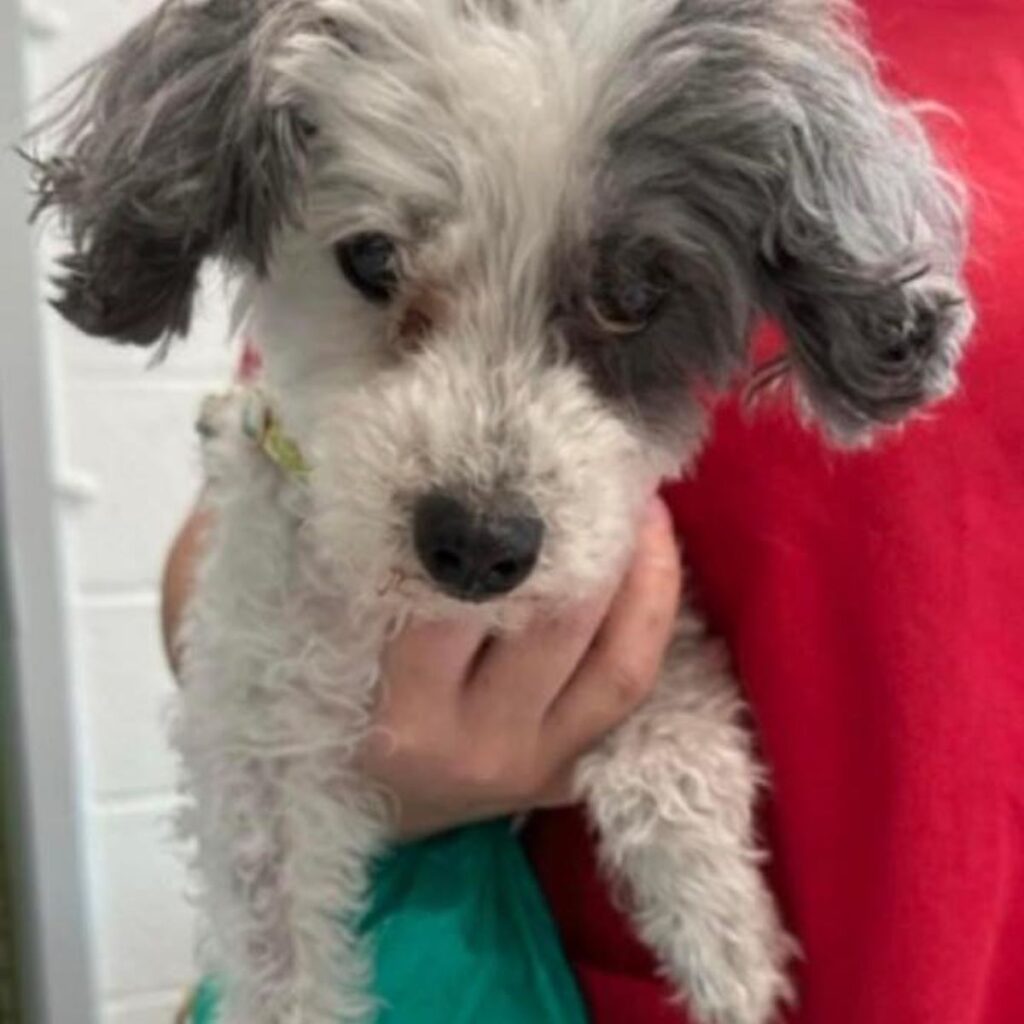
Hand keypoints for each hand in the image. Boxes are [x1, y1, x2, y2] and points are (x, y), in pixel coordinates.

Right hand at [359, 497, 681, 839]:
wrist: (370, 819)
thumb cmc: (336, 717)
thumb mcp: (333, 651)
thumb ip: (375, 583)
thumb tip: (422, 487)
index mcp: (404, 718)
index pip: (455, 605)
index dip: (490, 528)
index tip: (508, 467)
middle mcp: (480, 747)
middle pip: (552, 627)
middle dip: (584, 541)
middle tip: (595, 474)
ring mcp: (538, 767)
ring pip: (617, 663)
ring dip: (639, 575)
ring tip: (640, 508)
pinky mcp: (572, 774)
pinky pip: (631, 688)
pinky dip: (650, 619)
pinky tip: (652, 561)